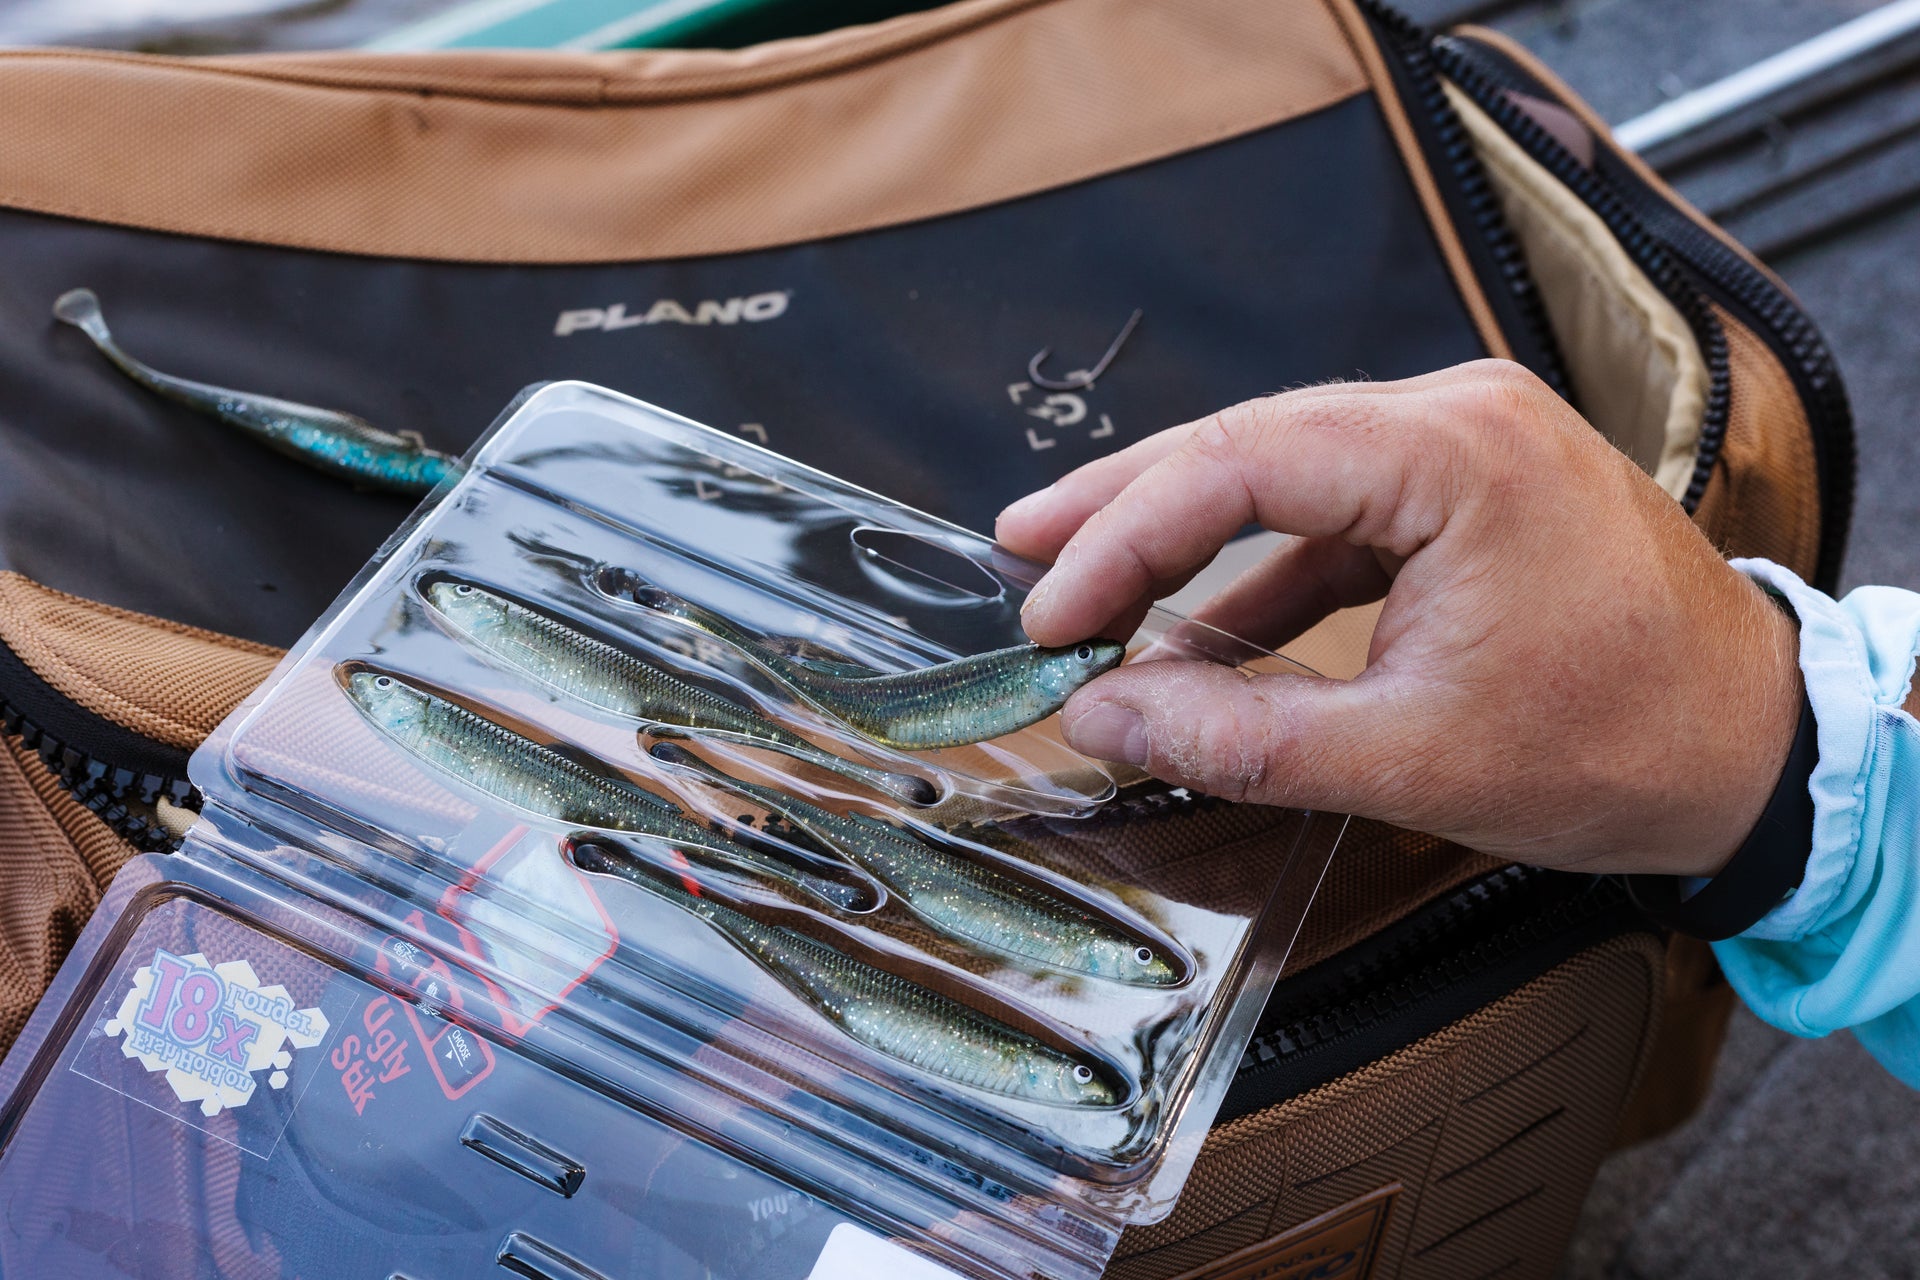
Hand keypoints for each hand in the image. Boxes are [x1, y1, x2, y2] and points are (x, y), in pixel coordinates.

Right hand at [998, 361, 1800, 877]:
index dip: (1123, 538)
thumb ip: (1240, 735)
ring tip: (1086, 582)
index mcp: (1455, 454)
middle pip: (1248, 440)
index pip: (1240, 464)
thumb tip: (1105, 714)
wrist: (1759, 753)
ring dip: (1186, 533)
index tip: (1051, 613)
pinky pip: (1335, 511)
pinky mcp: (1467, 490)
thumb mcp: (1411, 758)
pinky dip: (1261, 567)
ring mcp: (1468, 444)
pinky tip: (1200, 623)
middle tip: (1024, 552)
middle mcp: (1460, 416)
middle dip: (1127, 506)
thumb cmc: (1624, 747)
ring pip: (1283, 469)